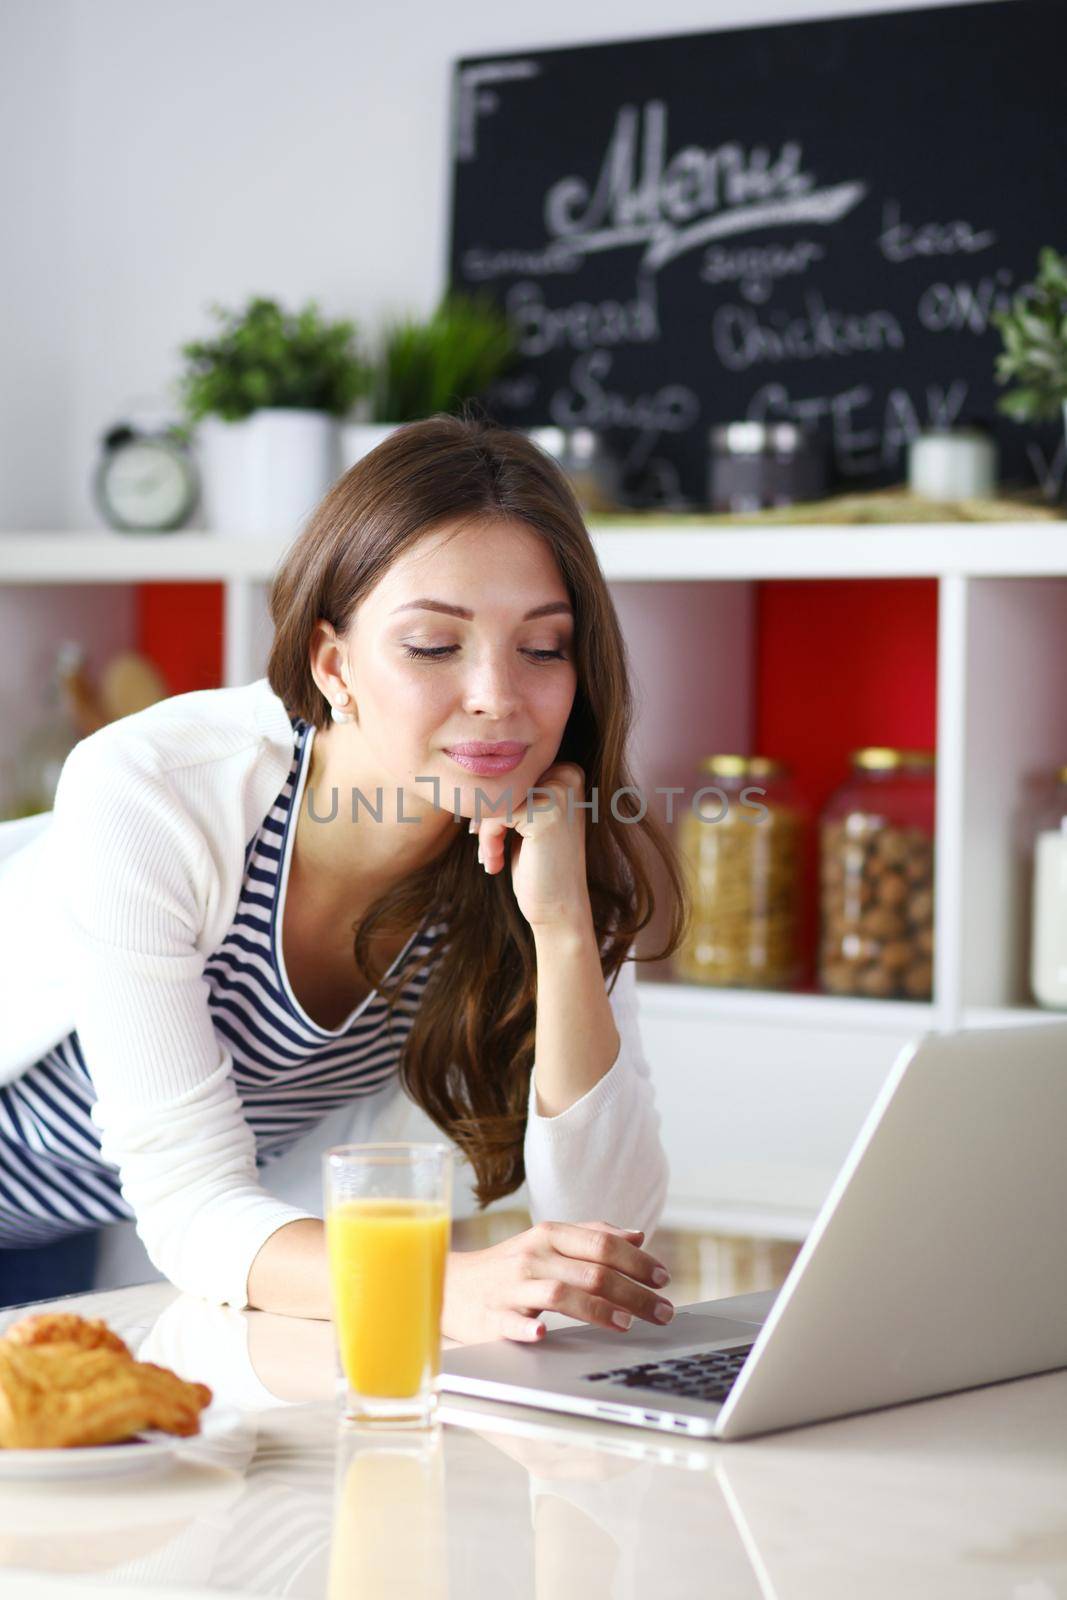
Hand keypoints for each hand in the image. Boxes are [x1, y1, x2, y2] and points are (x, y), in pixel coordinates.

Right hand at [441, 1219, 674, 1343]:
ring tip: (627, 1324)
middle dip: (634, 1293)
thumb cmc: (509, 1265)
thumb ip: (592, 1235)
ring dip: (597, 1309)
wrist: (450, 1284)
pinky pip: (510, 1321)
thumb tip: (638, 1235)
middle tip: (663, 1313)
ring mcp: (511, 1287)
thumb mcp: (548, 1242)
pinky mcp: (491, 1316)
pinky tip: (543, 1333)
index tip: (664, 1280)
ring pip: (560, 1292)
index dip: (638, 1261)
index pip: (602, 1243)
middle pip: (592, 1271)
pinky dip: (526, 1327)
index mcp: (549, 1235)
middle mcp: (533, 1256)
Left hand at [470, 762, 589, 929]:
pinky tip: (494, 864)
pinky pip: (496, 815)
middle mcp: (568, 775)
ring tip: (491, 857)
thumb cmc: (538, 864)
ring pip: (497, 798)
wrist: (558, 907)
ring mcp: (559, 793)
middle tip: (483, 845)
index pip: (511, 772)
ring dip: (485, 831)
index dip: (492, 802)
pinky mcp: (545, 813)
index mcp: (568, 771)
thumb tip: (470, 762)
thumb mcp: (526, 820)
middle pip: (503, 781)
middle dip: (486, 814)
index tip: (483, 830)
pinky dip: (488, 841)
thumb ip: (514, 791)